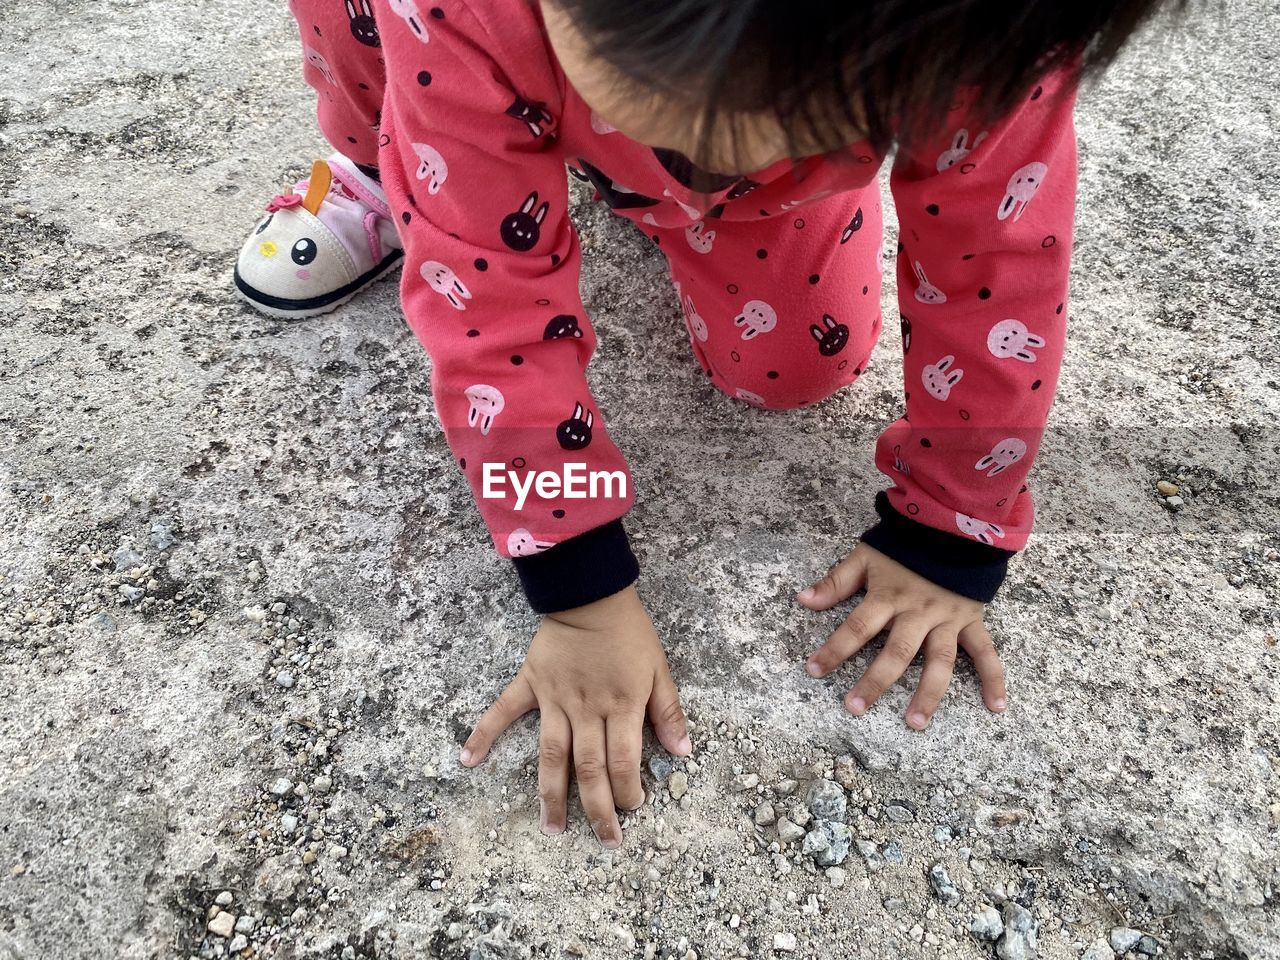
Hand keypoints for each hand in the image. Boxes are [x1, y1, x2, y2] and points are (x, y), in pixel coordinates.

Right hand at [459, 585, 689, 847]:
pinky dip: (484, 733)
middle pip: (589, 768)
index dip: (626, 791)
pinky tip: (467, 760)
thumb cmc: (629, 632)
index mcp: (621, 706)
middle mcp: (586, 709)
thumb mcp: (659, 669)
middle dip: (596, 809)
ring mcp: (555, 699)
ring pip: (552, 755)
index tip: (630, 810)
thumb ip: (668, 711)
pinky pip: (503, 710)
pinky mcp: (531, 684)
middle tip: (603, 840)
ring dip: (550, 794)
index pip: (623, 761)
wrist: (590, 593)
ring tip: (551, 828)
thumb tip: (683, 752)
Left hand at [797, 543, 1006, 729]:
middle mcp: (918, 612)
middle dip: (876, 681)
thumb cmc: (904, 545)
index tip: (814, 670)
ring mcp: (947, 619)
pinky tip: (996, 705)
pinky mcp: (971, 622)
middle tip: (855, 708)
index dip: (835, 648)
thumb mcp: (865, 556)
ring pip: (939, 660)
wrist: (952, 526)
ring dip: (928, 693)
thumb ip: (837, 581)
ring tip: (915, 723)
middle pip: (897, 651)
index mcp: (889, 596)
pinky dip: (993, 678)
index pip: (858, 626)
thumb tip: (803, 599)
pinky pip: (985, 652)